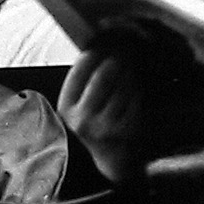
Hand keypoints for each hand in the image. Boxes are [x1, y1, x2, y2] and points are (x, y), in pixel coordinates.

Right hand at [58, 41, 145, 183]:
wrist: (109, 161)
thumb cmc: (93, 126)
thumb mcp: (76, 107)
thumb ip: (82, 81)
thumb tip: (97, 43)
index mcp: (66, 109)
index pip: (80, 68)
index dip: (96, 50)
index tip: (104, 42)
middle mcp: (83, 118)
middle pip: (104, 72)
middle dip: (116, 57)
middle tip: (123, 49)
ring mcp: (106, 125)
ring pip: (123, 83)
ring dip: (129, 71)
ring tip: (129, 67)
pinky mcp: (126, 129)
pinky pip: (135, 97)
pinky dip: (136, 88)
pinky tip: (133, 87)